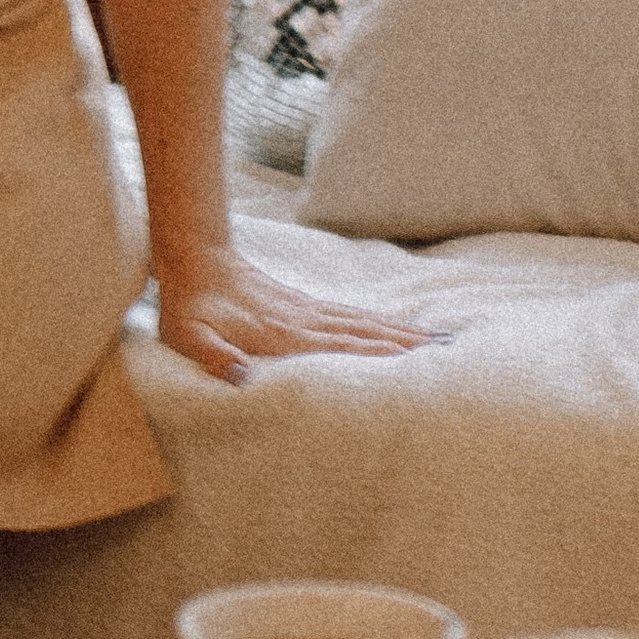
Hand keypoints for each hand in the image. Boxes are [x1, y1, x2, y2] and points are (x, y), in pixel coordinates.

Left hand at [154, 243, 440, 384]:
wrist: (194, 262)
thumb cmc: (189, 310)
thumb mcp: (190, 338)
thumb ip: (213, 356)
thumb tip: (241, 377)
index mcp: (283, 335)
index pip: (340, 347)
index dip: (377, 355)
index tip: (417, 361)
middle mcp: (303, 321)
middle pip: (363, 333)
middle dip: (404, 344)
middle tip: (448, 350)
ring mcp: (305, 310)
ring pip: (360, 322)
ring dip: (397, 331)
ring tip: (434, 339)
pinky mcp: (301, 306)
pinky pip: (347, 315)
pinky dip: (375, 321)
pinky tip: (389, 327)